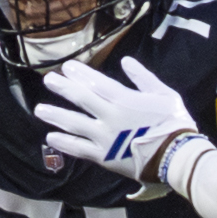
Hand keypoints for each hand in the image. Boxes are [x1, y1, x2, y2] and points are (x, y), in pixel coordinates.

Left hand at [34, 57, 201, 182]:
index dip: (80, 74)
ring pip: (74, 124)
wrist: (176, 155)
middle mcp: (109, 116)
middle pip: (81, 99)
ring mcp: (104, 137)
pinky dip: (64, 143)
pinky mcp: (104, 157)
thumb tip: (126, 61)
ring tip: (39, 110)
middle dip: (63, 88)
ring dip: (56, 115)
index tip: (66, 67)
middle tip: (48, 80)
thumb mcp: (163, 93)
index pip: (96, 82)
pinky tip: (51, 138)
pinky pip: (79, 149)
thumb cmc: (173, 122)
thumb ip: (143, 77)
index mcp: (124, 99)